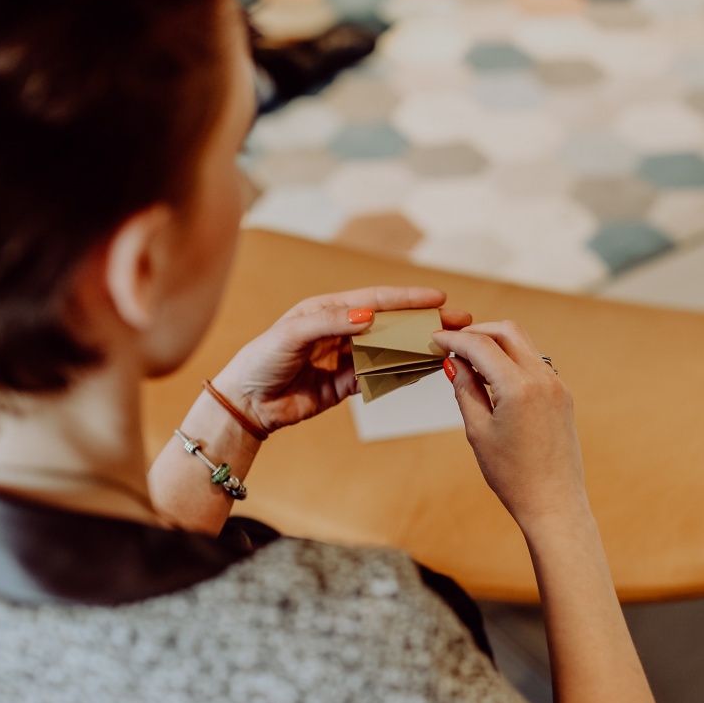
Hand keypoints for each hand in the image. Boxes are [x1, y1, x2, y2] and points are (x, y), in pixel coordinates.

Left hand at [213, 288, 470, 434]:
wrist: (246, 404)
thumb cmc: (261, 360)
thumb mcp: (291, 335)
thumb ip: (330, 323)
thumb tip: (368, 315)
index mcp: (328, 309)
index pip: (376, 300)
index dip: (408, 298)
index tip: (438, 298)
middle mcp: (341, 330)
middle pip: (390, 323)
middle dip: (422, 322)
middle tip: (457, 322)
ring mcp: (345, 358)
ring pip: (389, 350)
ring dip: (416, 348)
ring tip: (445, 347)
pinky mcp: (345, 385)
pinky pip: (379, 376)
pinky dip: (400, 373)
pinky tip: (420, 371)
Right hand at [433, 322, 586, 532]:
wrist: (554, 503)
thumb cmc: (513, 476)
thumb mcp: (478, 431)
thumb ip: (465, 389)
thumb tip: (453, 362)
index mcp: (519, 387)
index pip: (481, 345)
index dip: (454, 339)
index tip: (436, 339)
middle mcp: (543, 378)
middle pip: (506, 331)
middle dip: (477, 331)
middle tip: (452, 344)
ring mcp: (557, 384)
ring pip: (523, 343)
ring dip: (495, 343)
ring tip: (469, 359)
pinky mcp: (562, 394)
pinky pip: (534, 361)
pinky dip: (511, 358)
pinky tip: (493, 375)